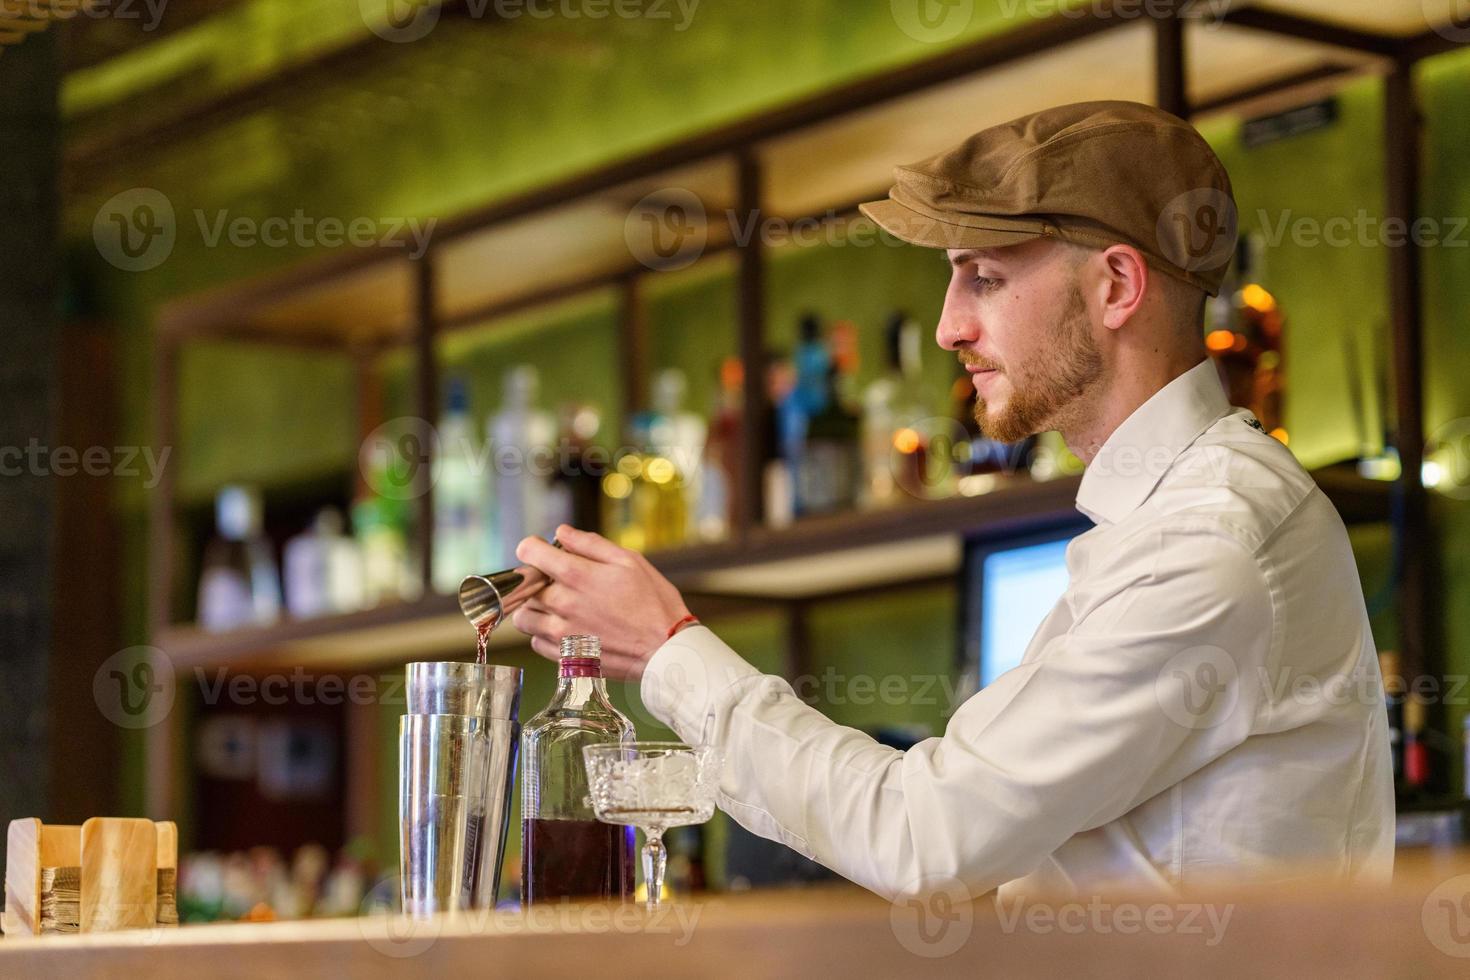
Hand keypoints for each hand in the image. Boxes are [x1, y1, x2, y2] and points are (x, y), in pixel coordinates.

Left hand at [509, 525, 692, 680]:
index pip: (529, 552)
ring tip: (558, 607)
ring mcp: (561, 634)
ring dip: (536, 608)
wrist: (666, 649)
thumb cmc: (654, 603)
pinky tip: (567, 628)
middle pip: (525, 586)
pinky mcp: (564, 657)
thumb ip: (591, 544)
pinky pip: (536, 642)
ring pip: (524, 617)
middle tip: (558, 582)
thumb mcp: (630, 561)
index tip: (541, 551)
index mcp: (577, 575)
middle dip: (537, 579)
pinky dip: (545, 634)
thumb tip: (562, 533)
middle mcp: (563, 604)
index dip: (533, 547)